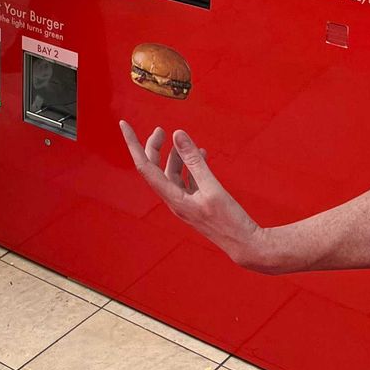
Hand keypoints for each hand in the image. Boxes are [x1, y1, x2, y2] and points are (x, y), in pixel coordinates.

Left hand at [120, 122, 264, 266]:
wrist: (245, 245)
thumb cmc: (229, 221)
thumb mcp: (212, 187)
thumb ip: (194, 161)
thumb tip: (177, 135)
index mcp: (172, 198)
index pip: (144, 167)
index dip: (133, 144)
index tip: (124, 125)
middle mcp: (174, 200)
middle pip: (155, 168)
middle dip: (155, 147)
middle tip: (160, 130)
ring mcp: (184, 202)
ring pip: (172, 173)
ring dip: (177, 156)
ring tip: (187, 142)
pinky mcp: (195, 203)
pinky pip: (186, 180)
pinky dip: (190, 166)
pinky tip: (201, 155)